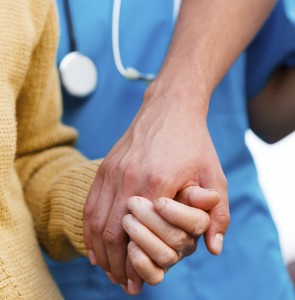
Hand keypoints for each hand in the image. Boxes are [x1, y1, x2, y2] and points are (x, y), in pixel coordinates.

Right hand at [83, 88, 228, 285]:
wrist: (169, 109)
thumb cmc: (193, 142)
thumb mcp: (214, 175)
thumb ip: (217, 213)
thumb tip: (214, 249)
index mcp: (156, 183)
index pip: (138, 236)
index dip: (134, 265)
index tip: (136, 284)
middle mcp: (128, 178)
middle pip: (112, 233)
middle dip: (115, 264)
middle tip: (121, 283)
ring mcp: (113, 171)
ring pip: (96, 221)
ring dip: (100, 250)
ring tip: (106, 269)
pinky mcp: (106, 166)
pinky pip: (90, 204)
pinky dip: (89, 228)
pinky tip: (94, 244)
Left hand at [121, 188, 219, 293]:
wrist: (149, 187)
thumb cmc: (170, 182)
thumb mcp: (184, 180)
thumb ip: (198, 190)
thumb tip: (213, 197)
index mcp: (199, 219)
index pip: (198, 223)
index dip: (176, 214)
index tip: (157, 201)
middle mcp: (189, 240)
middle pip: (177, 239)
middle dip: (151, 221)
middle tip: (133, 202)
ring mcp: (173, 255)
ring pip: (165, 257)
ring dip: (142, 237)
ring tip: (126, 218)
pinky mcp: (155, 267)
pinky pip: (153, 275)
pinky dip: (139, 263)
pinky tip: (128, 244)